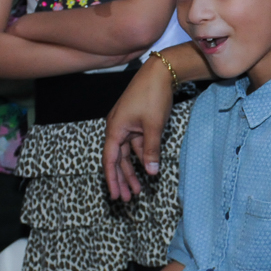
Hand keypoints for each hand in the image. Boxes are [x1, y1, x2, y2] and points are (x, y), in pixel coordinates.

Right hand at [103, 56, 174, 200]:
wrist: (160, 72)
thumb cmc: (153, 96)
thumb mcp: (153, 126)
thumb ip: (151, 150)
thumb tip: (151, 173)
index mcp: (115, 129)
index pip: (110, 160)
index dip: (112, 179)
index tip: (115, 195)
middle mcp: (117, 128)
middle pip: (118, 159)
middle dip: (122, 179)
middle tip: (127, 199)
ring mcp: (127, 125)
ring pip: (128, 153)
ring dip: (133, 170)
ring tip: (138, 190)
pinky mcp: (137, 122)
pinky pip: (137, 144)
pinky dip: (141, 156)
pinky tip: (148, 169)